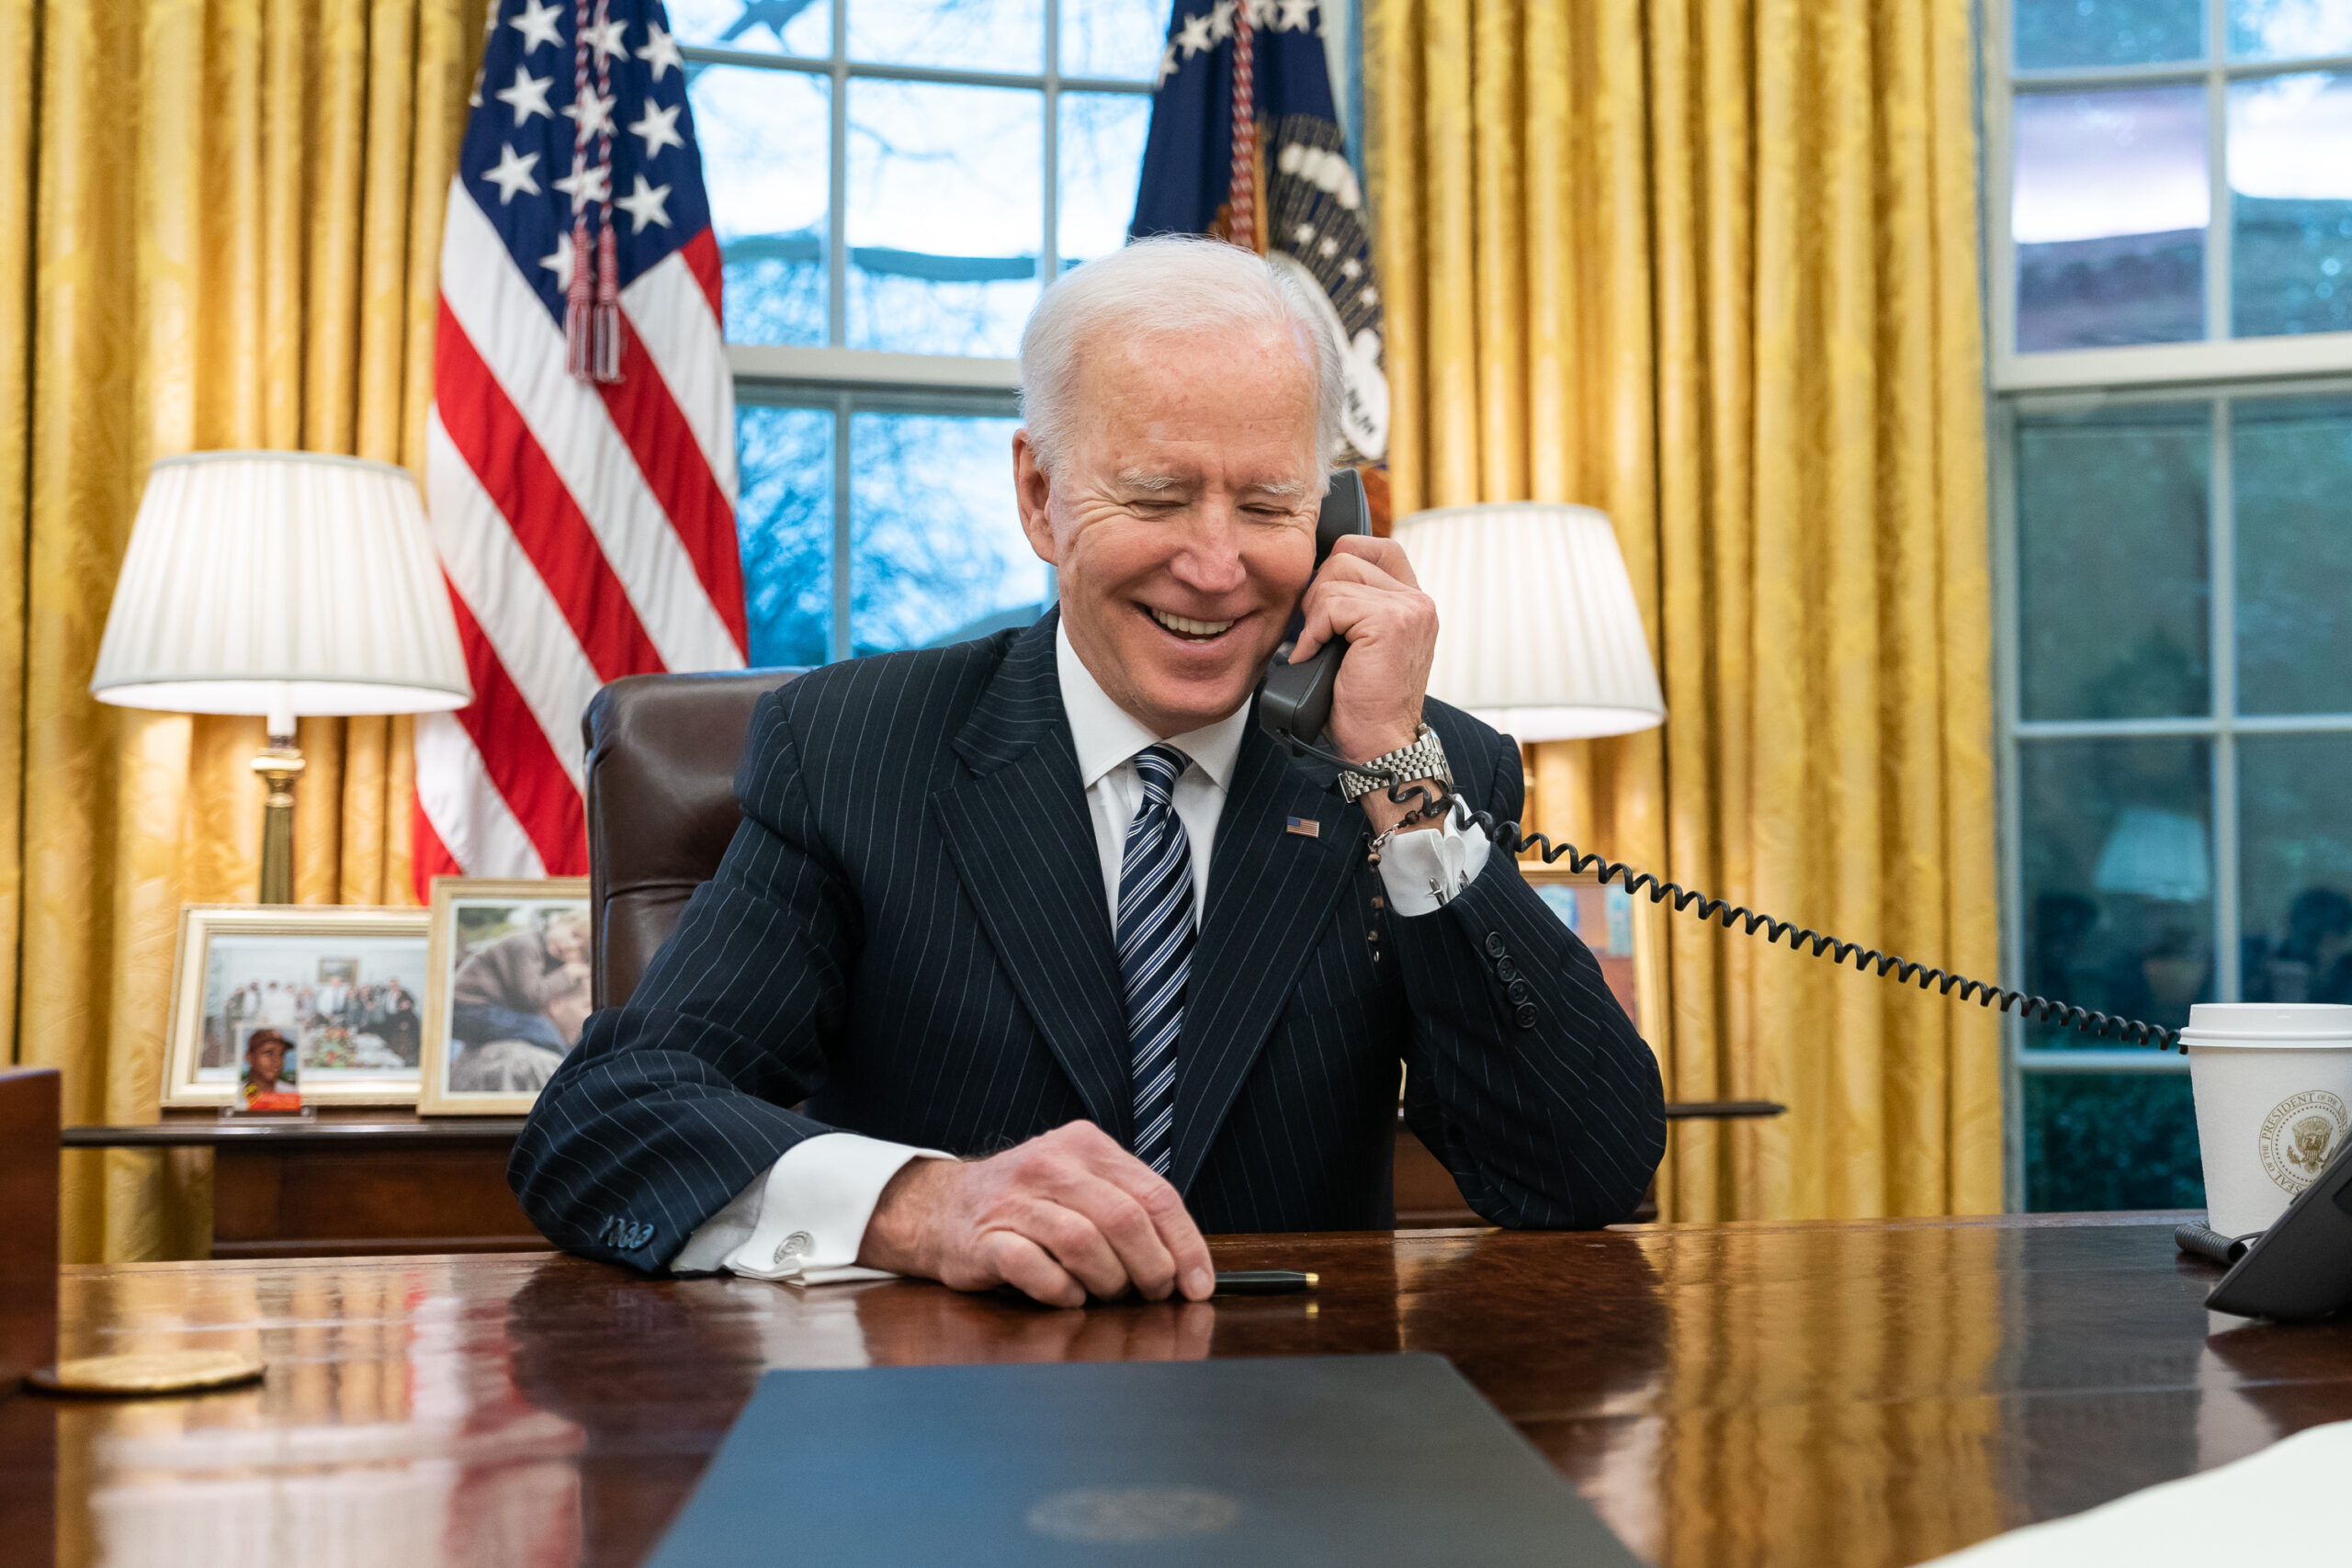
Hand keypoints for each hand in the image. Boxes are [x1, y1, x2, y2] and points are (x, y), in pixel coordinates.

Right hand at [857, 1121, 1216, 1307]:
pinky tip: (1068, 1295)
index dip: (1185, 1246)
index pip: (1155, 1194)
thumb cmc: (1026, 1204)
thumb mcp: (1081, 1184)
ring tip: (1106, 1294)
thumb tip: (1187, 1267)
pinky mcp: (984, 1239)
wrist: (941, 1207)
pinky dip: (1061, 1291)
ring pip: (1084, 1242)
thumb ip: (1129, 1208)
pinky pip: (1034, 1268)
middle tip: (1152, 1294)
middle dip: (1151, 1268)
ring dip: (1107, 1281)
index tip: (1197, 1286)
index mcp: (1085, 1144)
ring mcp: (1014, 1199)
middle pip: (1125, 1219)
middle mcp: (1050, 1163)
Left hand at [1290, 535, 1438, 828]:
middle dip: (1319, 591)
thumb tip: (1310, 580)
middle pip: (1347, 554)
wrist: (1379, 745)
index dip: (1340, 563)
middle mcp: (1418, 601)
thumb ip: (1353, 608)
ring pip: (1335, 576)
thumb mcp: (1362, 645)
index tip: (1324, 604)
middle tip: (1316, 633)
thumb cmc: (1362, 704)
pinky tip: (1315, 656)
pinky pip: (1332, 604)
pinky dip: (1313, 632)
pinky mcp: (1390, 621)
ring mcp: (1408, 609)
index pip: (1375, 548)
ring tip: (1317, 648)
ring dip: (1314, 614)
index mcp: (1414, 603)